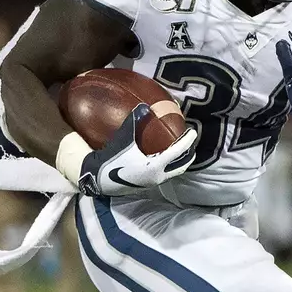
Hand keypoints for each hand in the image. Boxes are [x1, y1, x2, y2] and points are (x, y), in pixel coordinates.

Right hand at [76, 103, 197, 195]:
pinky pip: (165, 174)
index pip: (177, 152)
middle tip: (191, 143)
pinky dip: (170, 165)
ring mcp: (153, 182)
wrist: (99, 178)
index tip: (193, 132)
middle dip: (188, 155)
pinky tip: (166, 158)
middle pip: (181, 166)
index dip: (187, 141)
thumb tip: (143, 106)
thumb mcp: (123, 139)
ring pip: (173, 172)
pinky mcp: (147, 184)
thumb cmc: (112, 158)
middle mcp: (158, 176)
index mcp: (155, 166)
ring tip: (182, 151)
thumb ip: (134, 122)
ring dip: (179, 162)